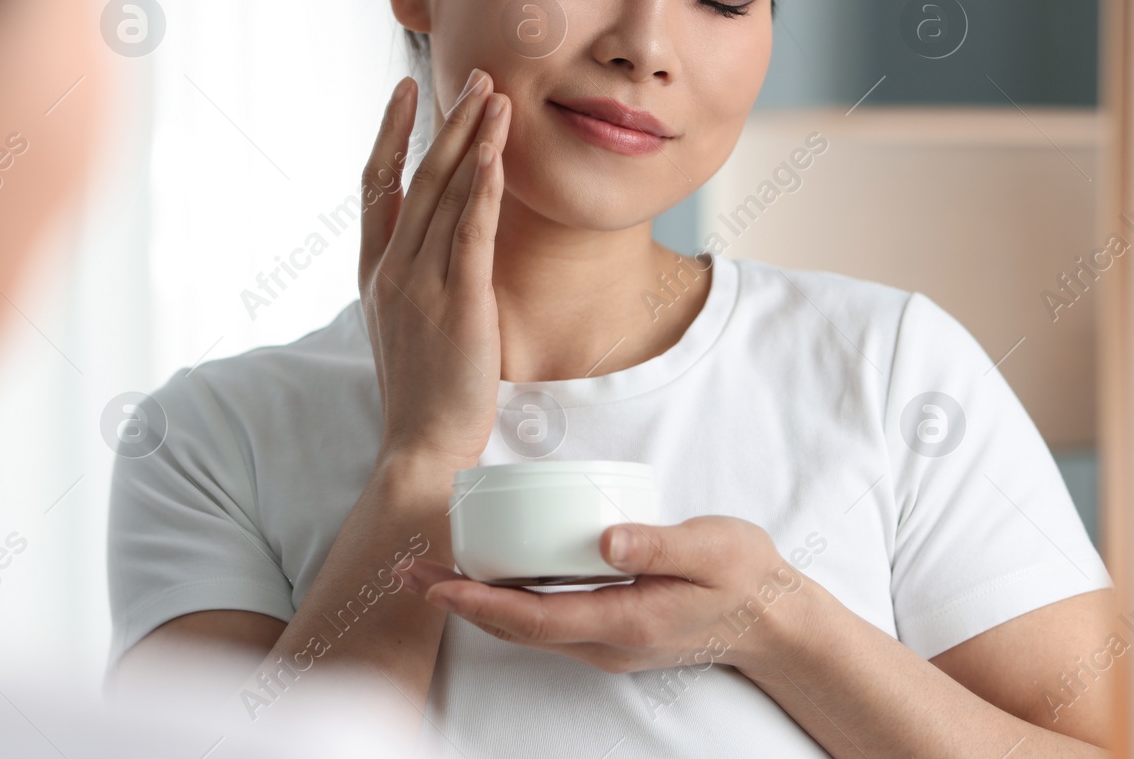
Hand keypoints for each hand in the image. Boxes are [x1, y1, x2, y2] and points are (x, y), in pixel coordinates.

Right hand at [358, 70, 510, 469]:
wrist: (421, 447)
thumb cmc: (423, 396)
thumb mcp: (406, 328)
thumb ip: (413, 284)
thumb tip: (433, 254)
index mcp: (374, 275)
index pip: (376, 187)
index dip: (390, 134)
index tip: (405, 92)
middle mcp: (392, 271)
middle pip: (418, 177)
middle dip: (448, 122)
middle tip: (475, 75)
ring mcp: (422, 285)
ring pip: (446, 195)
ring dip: (472, 140)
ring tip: (495, 95)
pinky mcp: (459, 303)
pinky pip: (471, 232)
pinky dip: (483, 188)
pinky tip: (496, 154)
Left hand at [399, 517, 813, 677]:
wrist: (775, 622)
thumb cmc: (744, 577)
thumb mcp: (712, 548)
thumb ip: (659, 542)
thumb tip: (605, 540)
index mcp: (624, 621)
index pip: (535, 618)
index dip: (480, 603)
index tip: (436, 585)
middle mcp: (605, 641)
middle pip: (515, 629)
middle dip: (458, 602)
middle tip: (407, 573)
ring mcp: (604, 641)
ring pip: (525, 628)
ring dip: (475, 603)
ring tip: (429, 574)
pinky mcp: (607, 630)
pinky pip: (543, 621)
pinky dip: (505, 601)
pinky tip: (487, 576)